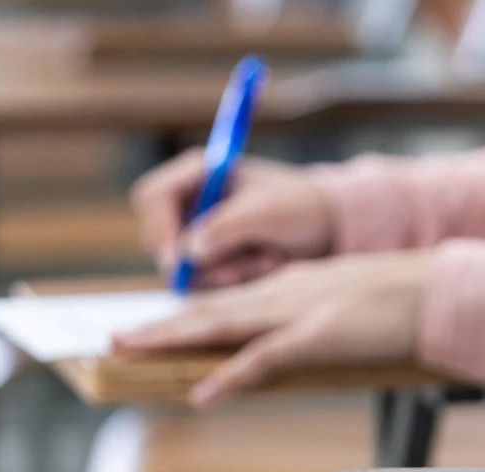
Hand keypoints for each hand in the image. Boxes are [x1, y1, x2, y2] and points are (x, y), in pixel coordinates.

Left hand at [112, 251, 429, 406]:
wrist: (440, 290)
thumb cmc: (407, 301)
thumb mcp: (352, 306)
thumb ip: (320, 319)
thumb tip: (301, 341)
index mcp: (294, 286)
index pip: (228, 301)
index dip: (187, 316)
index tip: (155, 328)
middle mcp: (285, 293)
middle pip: (210, 309)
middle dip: (160, 326)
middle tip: (115, 339)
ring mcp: (299, 312)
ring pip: (220, 324)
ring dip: (171, 339)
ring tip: (128, 351)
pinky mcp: (318, 336)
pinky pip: (263, 360)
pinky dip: (229, 377)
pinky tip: (201, 394)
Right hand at [132, 149, 332, 287]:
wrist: (331, 228)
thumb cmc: (302, 206)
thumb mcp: (267, 211)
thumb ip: (227, 227)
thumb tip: (188, 252)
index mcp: (199, 173)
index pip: (153, 196)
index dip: (160, 227)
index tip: (178, 257)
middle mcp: (191, 203)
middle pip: (158, 240)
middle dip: (198, 262)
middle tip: (237, 272)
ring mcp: (198, 234)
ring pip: (182, 269)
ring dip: (226, 273)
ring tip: (269, 260)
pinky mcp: (211, 262)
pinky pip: (204, 285)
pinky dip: (236, 282)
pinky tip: (266, 267)